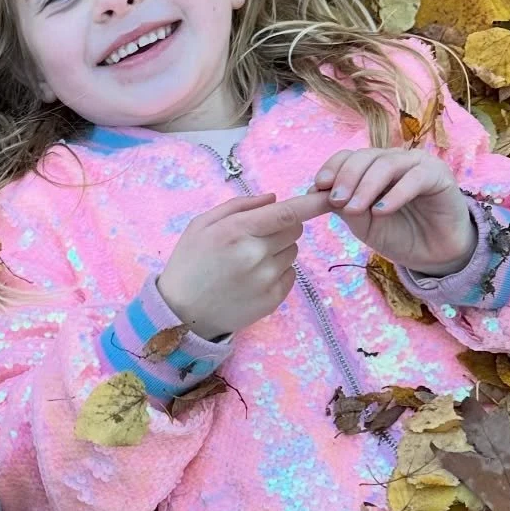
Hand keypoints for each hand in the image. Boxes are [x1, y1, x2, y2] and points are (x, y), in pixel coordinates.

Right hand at [156, 191, 330, 339]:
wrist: (181, 313)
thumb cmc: (189, 263)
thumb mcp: (201, 225)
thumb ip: (237, 206)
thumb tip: (273, 198)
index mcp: (236, 231)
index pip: (286, 212)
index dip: (312, 203)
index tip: (328, 197)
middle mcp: (255, 254)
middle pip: (295, 229)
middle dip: (283, 226)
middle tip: (257, 236)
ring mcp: (266, 278)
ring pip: (293, 251)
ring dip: (278, 250)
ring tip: (249, 261)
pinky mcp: (273, 299)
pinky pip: (290, 274)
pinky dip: (277, 271)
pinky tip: (252, 277)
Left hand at [315, 148, 475, 273]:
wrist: (433, 255)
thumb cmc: (397, 235)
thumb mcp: (363, 223)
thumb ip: (343, 206)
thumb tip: (318, 192)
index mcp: (373, 167)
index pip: (348, 156)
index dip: (332, 168)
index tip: (319, 187)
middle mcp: (394, 160)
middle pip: (365, 156)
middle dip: (346, 178)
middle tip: (336, 201)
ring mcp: (417, 164)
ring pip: (386, 164)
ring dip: (366, 186)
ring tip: (355, 209)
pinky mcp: (438, 175)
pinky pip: (414, 178)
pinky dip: (395, 194)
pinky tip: (381, 211)